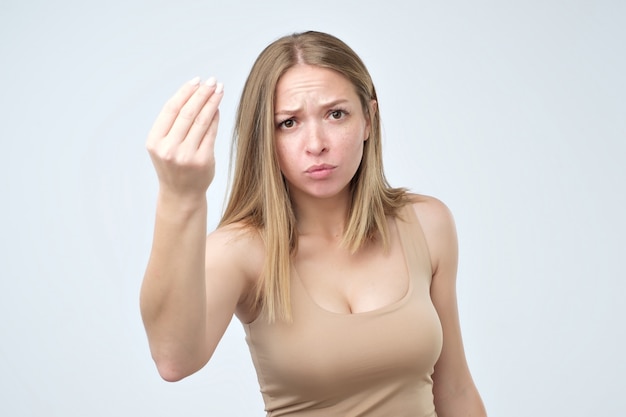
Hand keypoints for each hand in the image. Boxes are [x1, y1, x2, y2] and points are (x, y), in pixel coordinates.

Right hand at [146, 76, 223, 201]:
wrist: (181, 194)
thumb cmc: (173, 166)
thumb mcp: (164, 145)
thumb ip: (173, 124)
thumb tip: (195, 93)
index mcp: (155, 141)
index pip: (171, 109)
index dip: (185, 92)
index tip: (196, 80)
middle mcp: (169, 148)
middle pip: (188, 112)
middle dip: (202, 93)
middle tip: (212, 81)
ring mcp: (186, 155)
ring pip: (202, 121)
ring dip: (212, 102)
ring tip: (219, 90)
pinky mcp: (203, 160)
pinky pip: (211, 133)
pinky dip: (215, 118)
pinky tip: (218, 108)